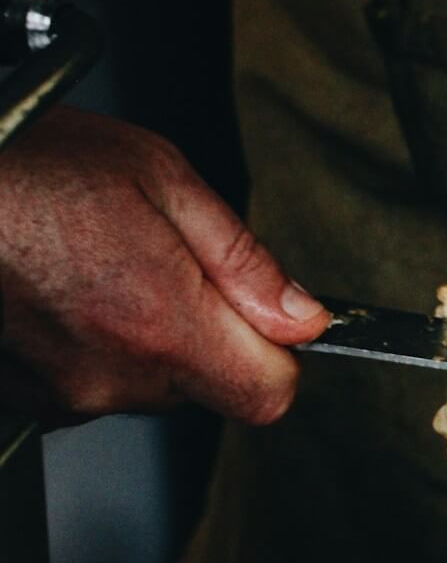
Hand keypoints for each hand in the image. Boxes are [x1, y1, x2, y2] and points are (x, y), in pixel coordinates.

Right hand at [0, 107, 328, 424]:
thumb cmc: (28, 165)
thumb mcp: (163, 179)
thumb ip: (244, 261)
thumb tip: (304, 317)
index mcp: (164, 325)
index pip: (268, 394)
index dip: (278, 354)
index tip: (266, 318)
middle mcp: (113, 376)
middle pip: (207, 388)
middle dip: (204, 333)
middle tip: (159, 262)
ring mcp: (60, 393)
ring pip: (145, 385)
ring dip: (140, 338)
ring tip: (96, 266)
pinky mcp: (22, 397)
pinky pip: (86, 385)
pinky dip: (85, 345)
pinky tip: (61, 289)